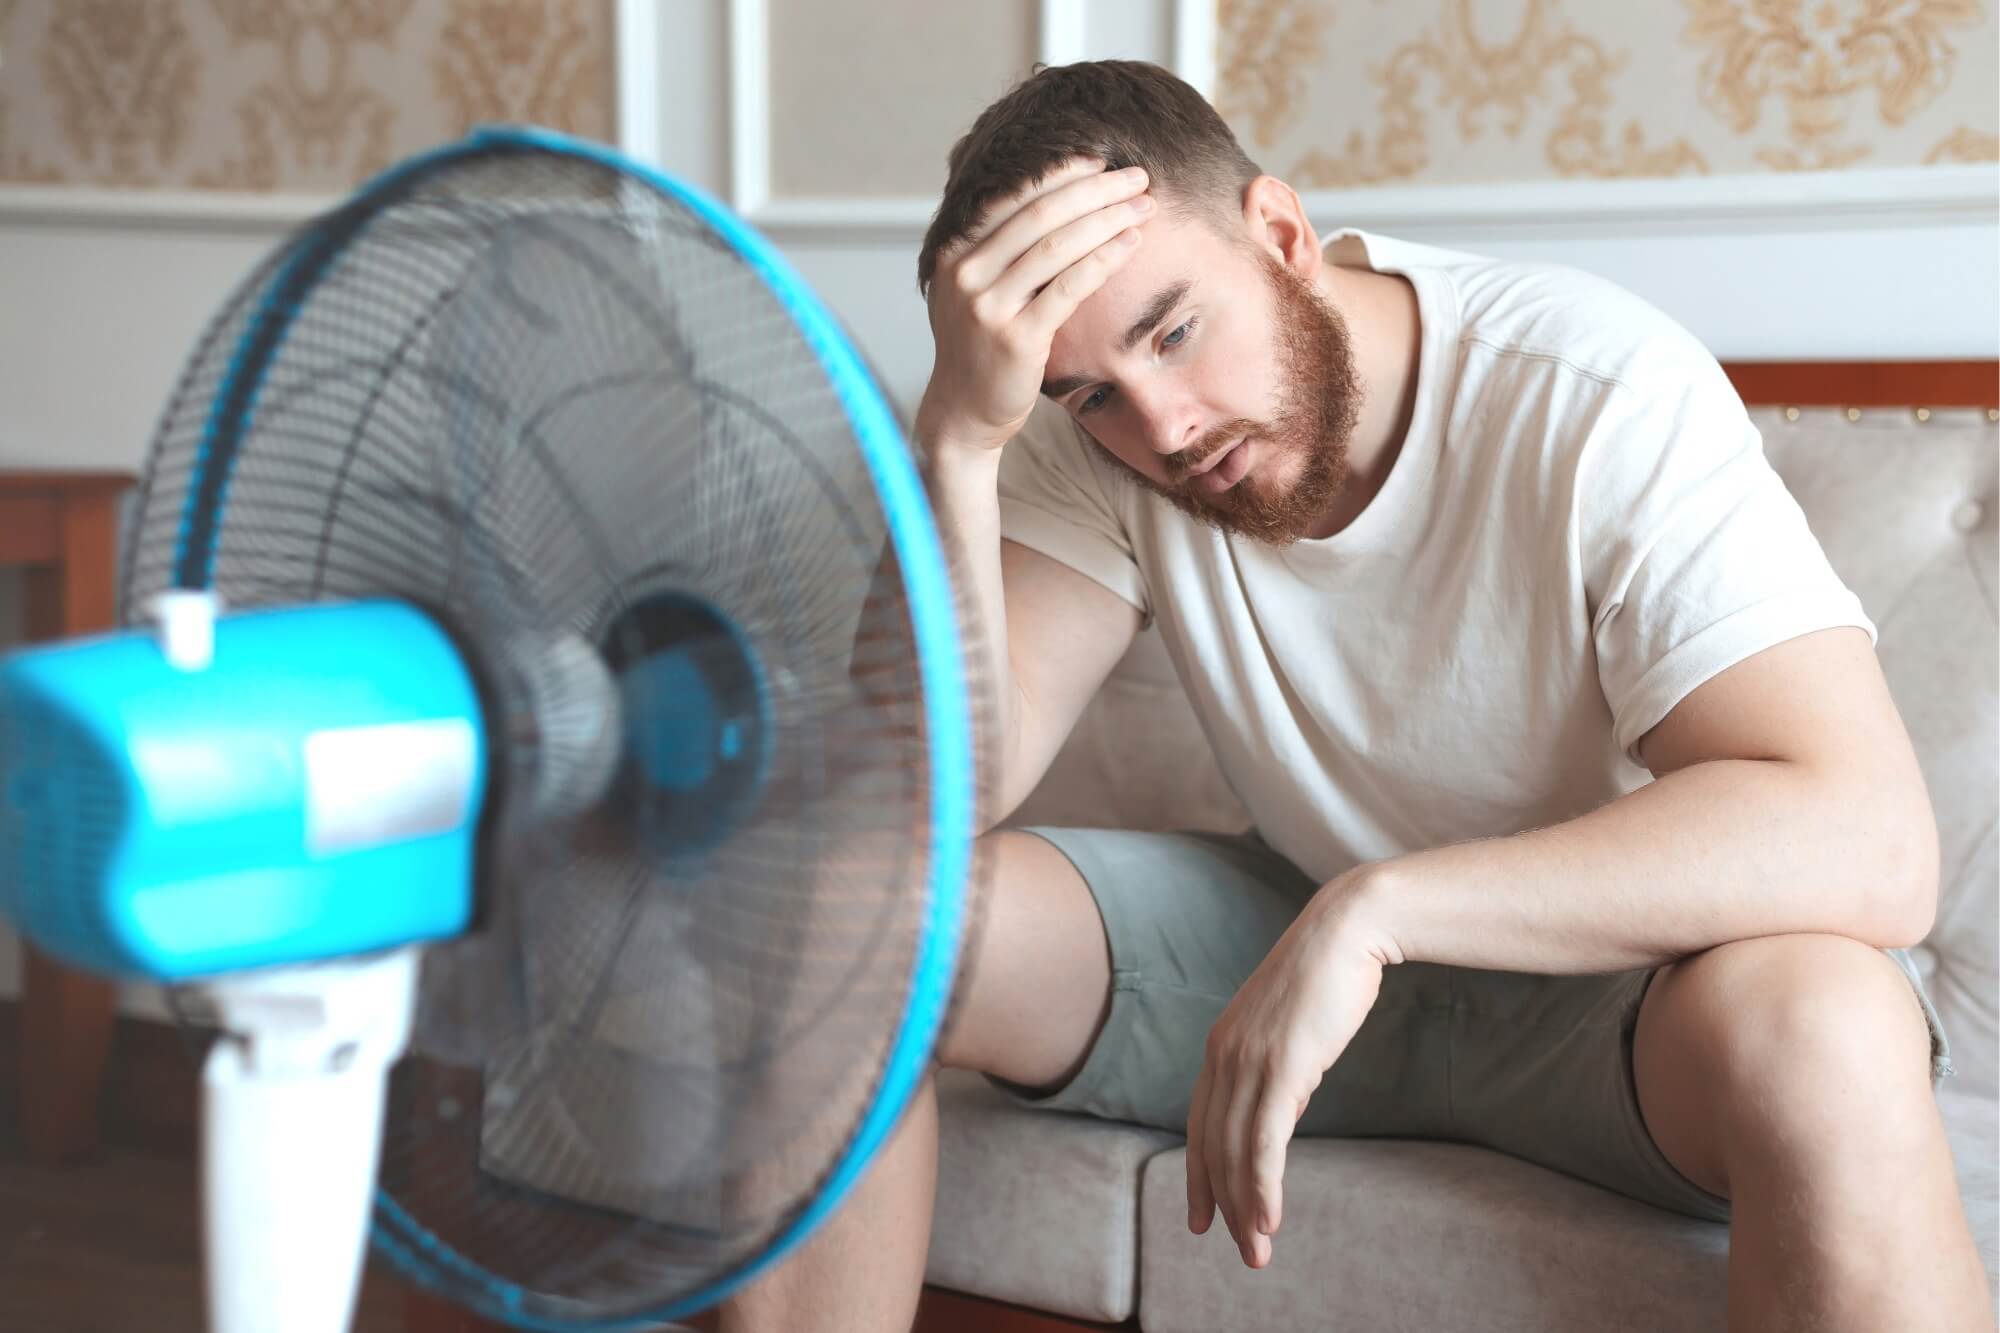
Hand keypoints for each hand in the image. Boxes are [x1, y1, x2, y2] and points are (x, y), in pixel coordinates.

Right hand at [914, 157, 1154, 454]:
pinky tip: (1132, 243)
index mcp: (955, 252)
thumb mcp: (974, 290)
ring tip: (1144, 205)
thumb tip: (1051, 197)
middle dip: (1095, 189)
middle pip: (1040, 212)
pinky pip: (1069, 287)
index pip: (1013, 195)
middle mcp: (965, 273)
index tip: (1101, 160)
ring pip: (1058, 245)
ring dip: (1108, 218)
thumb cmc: (981, 347)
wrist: (964, 412)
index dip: (1061, 172)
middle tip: (1136, 177)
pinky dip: (1104, 259)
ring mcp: (988, 306)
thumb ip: (997, 249)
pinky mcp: (1017, 338)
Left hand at [1186, 870, 1393, 1267]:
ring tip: (1258, 1251)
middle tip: (1240, 1252)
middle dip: (1222, 1205)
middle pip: (1213, 1147)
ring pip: (1236, 1152)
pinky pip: (1265, 1142)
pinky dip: (1263, 1186)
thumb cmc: (1327, 978)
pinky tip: (1270, 1219)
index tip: (1201, 1218)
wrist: (1347, 932)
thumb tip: (1283, 1107)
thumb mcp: (1290, 1029)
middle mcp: (1223, 1055)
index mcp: (1220, 1046)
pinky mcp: (1281, 1066)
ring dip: (1246, 1208)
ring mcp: (1249, 1061)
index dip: (1198, 1175)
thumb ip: (1277, 1068)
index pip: (1200, 1124)